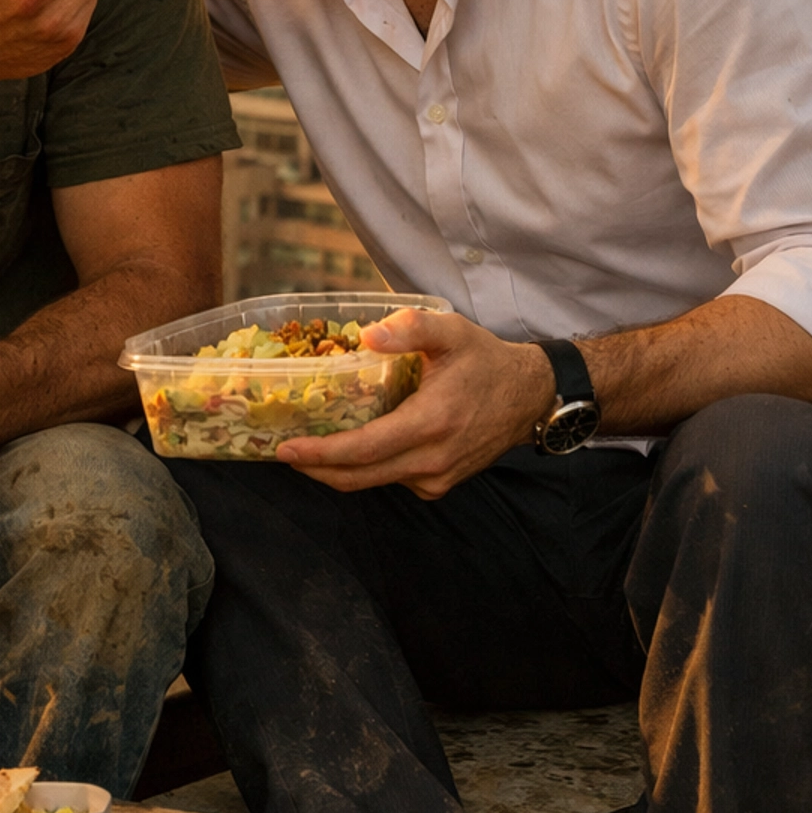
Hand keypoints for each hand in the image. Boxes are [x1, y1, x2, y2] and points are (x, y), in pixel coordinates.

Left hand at [275, 309, 556, 497]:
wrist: (529, 396)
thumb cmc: (485, 361)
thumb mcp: (452, 331)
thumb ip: (411, 328)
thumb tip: (366, 335)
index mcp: (431, 423)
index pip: (365, 449)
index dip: (322, 453)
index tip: (287, 449)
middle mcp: (432, 459)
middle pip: (360, 476)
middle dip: (316, 468)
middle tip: (282, 451)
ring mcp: (437, 478)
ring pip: (373, 482)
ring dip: (337, 470)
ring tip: (308, 448)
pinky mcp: (439, 484)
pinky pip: (392, 480)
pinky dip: (365, 469)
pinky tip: (350, 447)